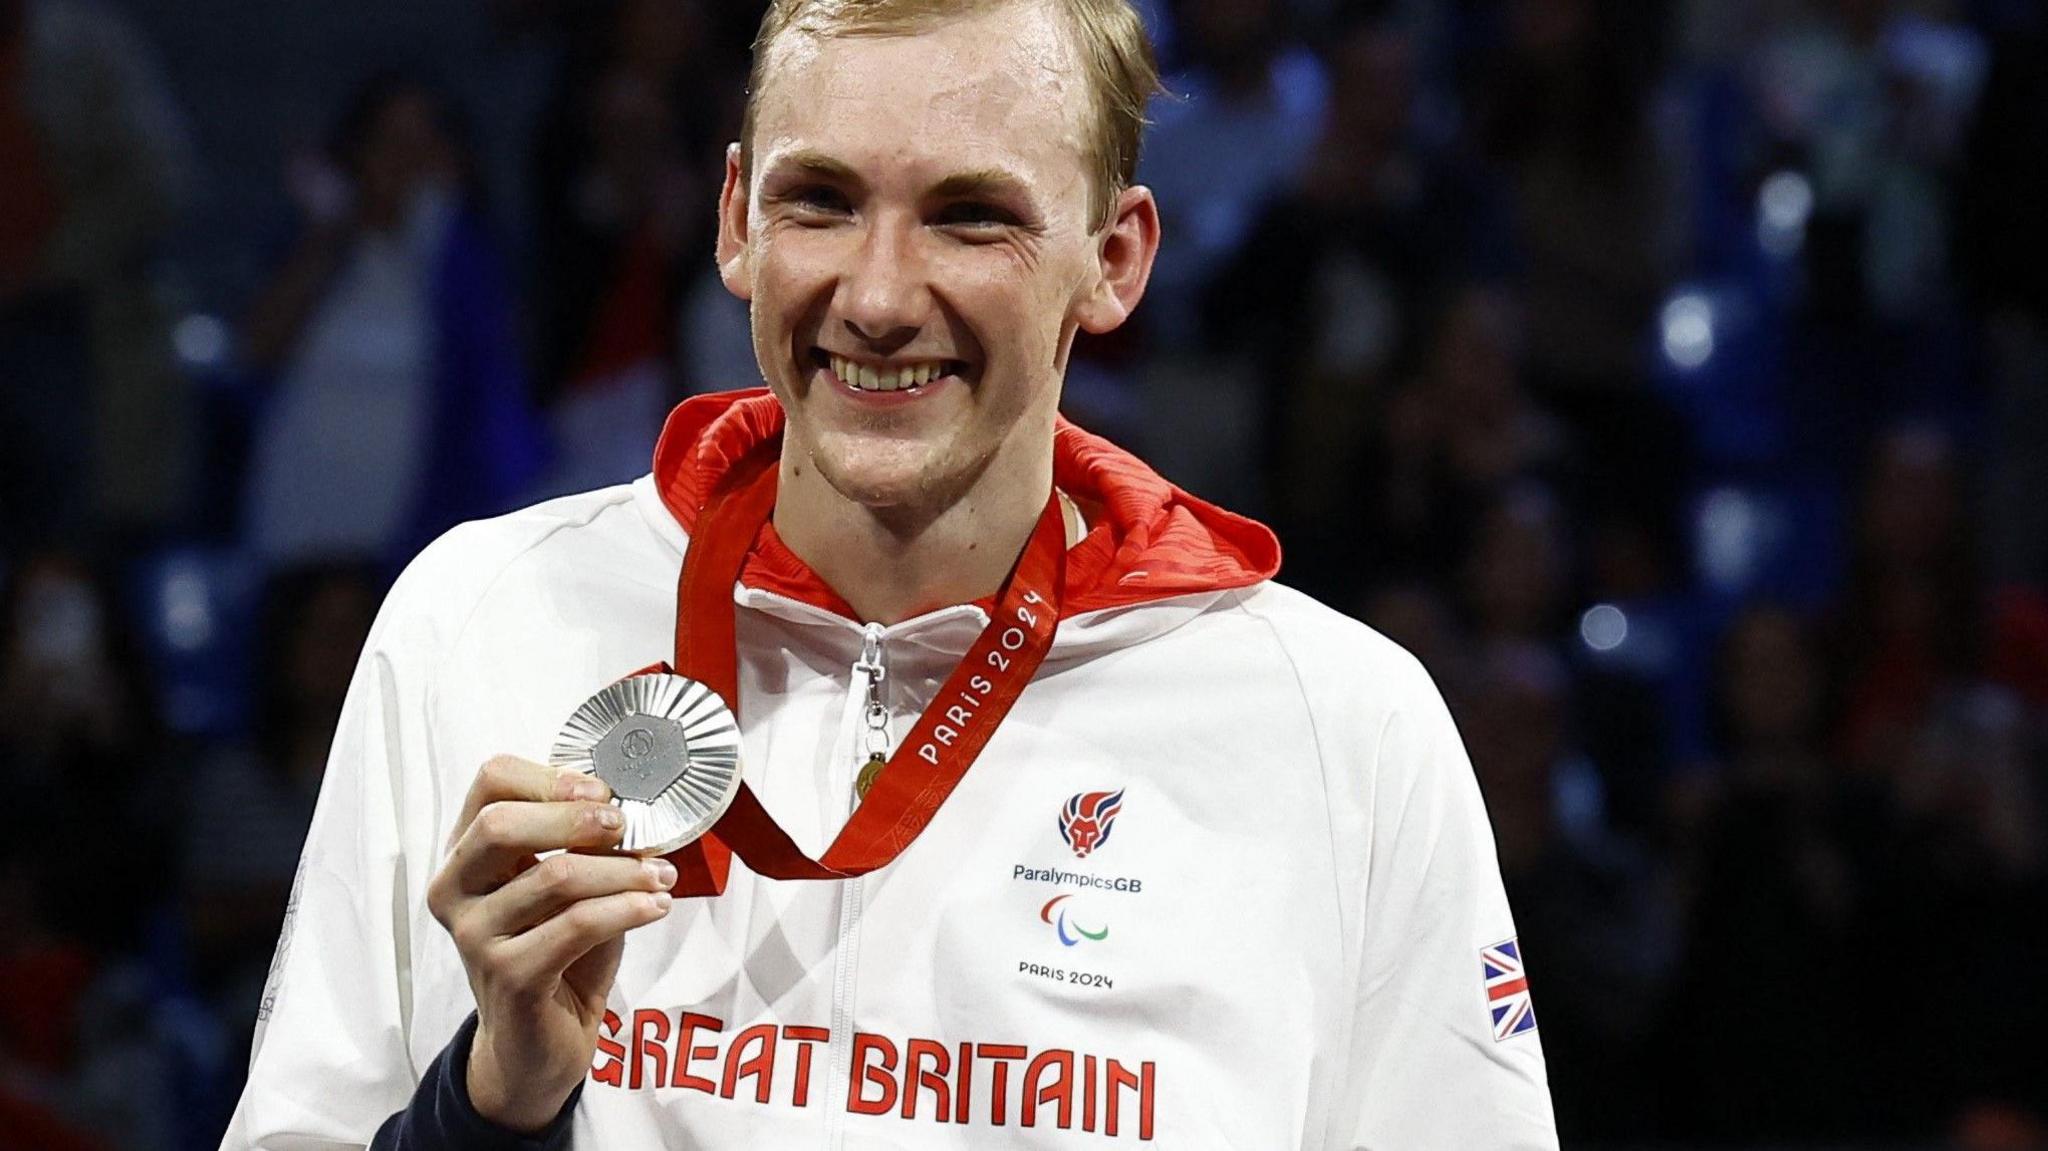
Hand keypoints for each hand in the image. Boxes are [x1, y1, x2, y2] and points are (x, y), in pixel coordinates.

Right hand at [426, 756, 675, 1131]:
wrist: (540, 1043)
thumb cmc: (557, 952)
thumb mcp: (567, 886)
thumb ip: (583, 845)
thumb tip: (632, 810)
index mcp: (466, 854)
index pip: (490, 782)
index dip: (549, 777)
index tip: (601, 792)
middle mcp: (456, 891)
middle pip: (501, 824)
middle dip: (575, 818)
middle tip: (627, 827)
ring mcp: (475, 937)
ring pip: (555, 876)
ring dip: (622, 871)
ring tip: (660, 876)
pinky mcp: (508, 976)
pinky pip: (577, 925)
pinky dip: (627, 908)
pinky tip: (656, 906)